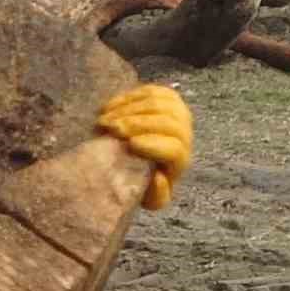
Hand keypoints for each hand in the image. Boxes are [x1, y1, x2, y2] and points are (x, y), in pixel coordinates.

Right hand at [95, 86, 192, 211]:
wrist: (146, 161)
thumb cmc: (145, 181)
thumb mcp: (150, 199)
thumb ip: (156, 195)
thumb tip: (158, 177)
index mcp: (181, 160)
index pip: (174, 149)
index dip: (154, 145)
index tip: (130, 145)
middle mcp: (185, 133)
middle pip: (166, 122)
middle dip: (136, 124)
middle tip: (111, 128)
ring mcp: (178, 112)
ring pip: (158, 104)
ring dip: (128, 109)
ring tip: (105, 119)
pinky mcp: (167, 97)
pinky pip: (151, 91)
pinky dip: (128, 97)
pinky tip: (109, 107)